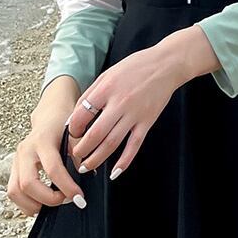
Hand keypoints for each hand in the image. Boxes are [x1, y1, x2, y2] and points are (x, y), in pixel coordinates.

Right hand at [7, 107, 86, 216]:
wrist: (49, 117)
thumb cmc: (63, 124)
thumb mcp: (76, 133)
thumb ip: (80, 151)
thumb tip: (84, 172)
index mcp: (42, 140)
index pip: (52, 169)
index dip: (66, 187)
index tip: (79, 197)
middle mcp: (25, 150)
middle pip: (27, 184)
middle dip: (48, 199)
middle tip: (66, 200)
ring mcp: (16, 160)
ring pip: (15, 191)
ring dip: (34, 204)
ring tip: (53, 203)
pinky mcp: (14, 169)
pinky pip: (13, 192)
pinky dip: (26, 203)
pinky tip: (42, 202)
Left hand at [66, 44, 183, 177]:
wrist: (166, 65)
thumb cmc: (135, 67)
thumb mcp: (108, 74)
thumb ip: (91, 94)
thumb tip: (75, 116)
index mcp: (106, 89)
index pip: (82, 114)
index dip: (73, 128)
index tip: (71, 134)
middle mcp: (120, 103)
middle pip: (95, 134)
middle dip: (81, 150)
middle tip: (75, 157)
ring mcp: (135, 114)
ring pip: (112, 143)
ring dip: (96, 159)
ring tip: (86, 167)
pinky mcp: (147, 122)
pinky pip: (134, 146)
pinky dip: (124, 162)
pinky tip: (115, 172)